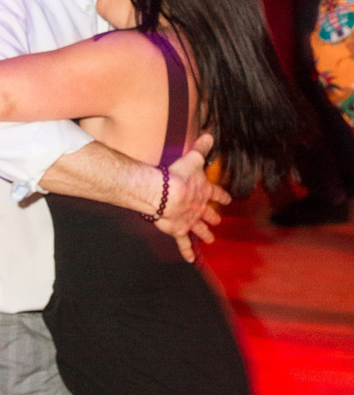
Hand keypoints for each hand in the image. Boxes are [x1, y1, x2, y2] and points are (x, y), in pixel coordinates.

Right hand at [154, 134, 230, 262]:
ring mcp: (190, 221)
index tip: (228, 200)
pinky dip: (187, 251)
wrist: (167, 195)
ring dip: (204, 234)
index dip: (222, 196)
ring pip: (199, 229)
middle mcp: (199, 208)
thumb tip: (209, 135)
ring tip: (210, 239)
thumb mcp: (192, 158)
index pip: (216, 193)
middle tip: (218, 221)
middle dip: (213, 217)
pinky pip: (184, 243)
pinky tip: (191, 259)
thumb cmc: (178, 176)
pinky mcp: (179, 230)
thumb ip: (201, 148)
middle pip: (208, 213)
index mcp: (203, 191)